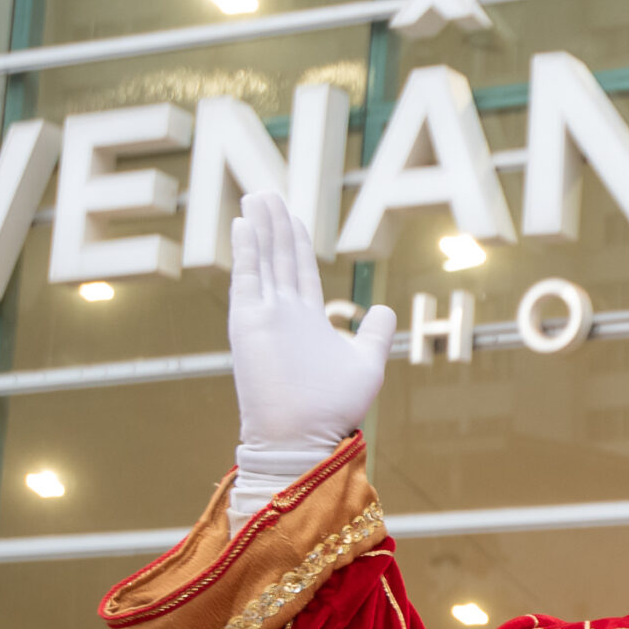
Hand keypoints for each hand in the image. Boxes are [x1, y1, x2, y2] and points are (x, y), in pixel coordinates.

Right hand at [227, 193, 394, 520]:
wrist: (304, 437)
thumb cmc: (335, 409)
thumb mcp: (366, 364)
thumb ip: (374, 334)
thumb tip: (384, 308)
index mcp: (308, 321)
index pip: (299, 271)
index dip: (296, 241)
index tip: (292, 215)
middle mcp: (283, 314)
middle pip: (278, 257)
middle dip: (275, 224)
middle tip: (267, 192)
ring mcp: (264, 316)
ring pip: (263, 260)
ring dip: (260, 227)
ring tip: (256, 196)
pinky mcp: (249, 322)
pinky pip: (247, 277)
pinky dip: (246, 249)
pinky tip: (244, 223)